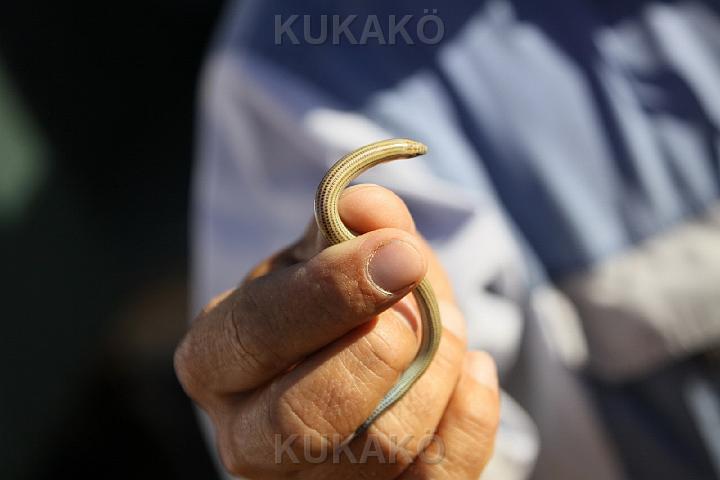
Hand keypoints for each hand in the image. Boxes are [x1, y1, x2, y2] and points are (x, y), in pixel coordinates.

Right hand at [174, 184, 499, 478]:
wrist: (353, 363)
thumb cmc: (329, 304)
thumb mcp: (330, 252)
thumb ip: (350, 221)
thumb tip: (366, 204)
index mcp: (215, 359)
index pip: (257, 332)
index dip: (332, 291)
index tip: (403, 253)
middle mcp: (246, 436)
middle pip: (305, 419)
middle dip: (386, 349)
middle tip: (426, 302)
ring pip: (380, 449)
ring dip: (437, 371)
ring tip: (450, 328)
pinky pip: (434, 479)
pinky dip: (470, 417)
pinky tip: (472, 371)